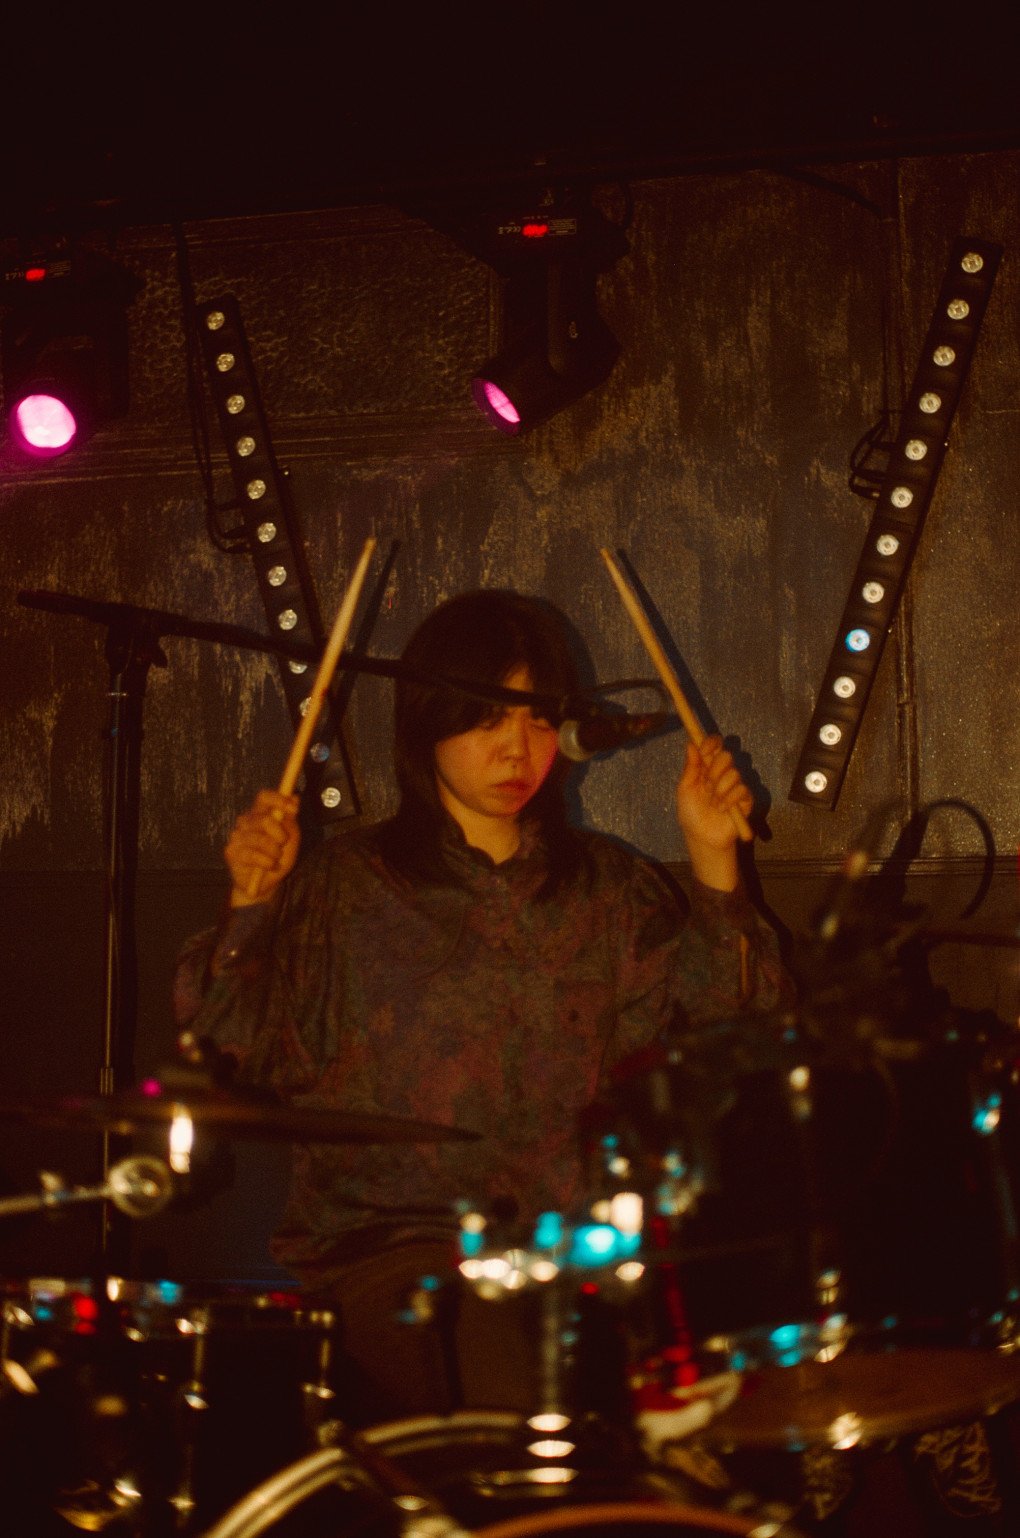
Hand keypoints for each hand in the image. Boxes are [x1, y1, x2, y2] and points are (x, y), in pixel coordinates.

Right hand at [225, 790, 299, 906]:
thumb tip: (295, 797)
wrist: (267, 883)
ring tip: (276, 859)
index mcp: (259, 813)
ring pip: (260, 839)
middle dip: (280, 834)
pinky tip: (270, 866)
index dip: (278, 800)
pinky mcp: (231, 852)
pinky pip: (253, 855)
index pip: (264, 797)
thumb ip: (290, 818)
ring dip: (274, 852)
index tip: (294, 810)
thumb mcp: (291, 838)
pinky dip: (267, 863)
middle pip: (264, 819)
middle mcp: (245, 821)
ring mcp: (236, 836)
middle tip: (283, 844)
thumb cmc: (278, 857)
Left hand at [675, 736, 753, 889]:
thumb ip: (690, 767)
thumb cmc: (691, 814)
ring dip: (720, 790)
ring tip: (713, 804)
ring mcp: (735, 785)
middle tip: (707, 785)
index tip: (703, 749)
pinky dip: (729, 800)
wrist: (702, 837)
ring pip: (734, 773)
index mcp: (706, 768)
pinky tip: (722, 810)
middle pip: (726, 755)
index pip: (714, 746)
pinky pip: (742, 789)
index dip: (710, 743)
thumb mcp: (685, 789)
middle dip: (715, 770)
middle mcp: (722, 773)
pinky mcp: (746, 799)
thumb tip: (691, 744)